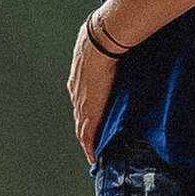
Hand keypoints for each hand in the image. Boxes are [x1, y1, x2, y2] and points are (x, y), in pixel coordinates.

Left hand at [67, 20, 117, 163]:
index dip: (85, 112)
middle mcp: (76, 93)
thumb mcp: (101, 44)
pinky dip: (90, 147)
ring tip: (92, 153)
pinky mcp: (90, 113)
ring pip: (82, 129)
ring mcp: (81, 104)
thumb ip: (107, 49)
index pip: (80, 101)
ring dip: (87, 142)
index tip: (89, 121)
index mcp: (78, 79)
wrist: (101, 42)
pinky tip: (93, 157)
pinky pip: (88, 136)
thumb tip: (119, 40)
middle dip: (84, 131)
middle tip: (91, 143)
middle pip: (78, 118)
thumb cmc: (104, 38)